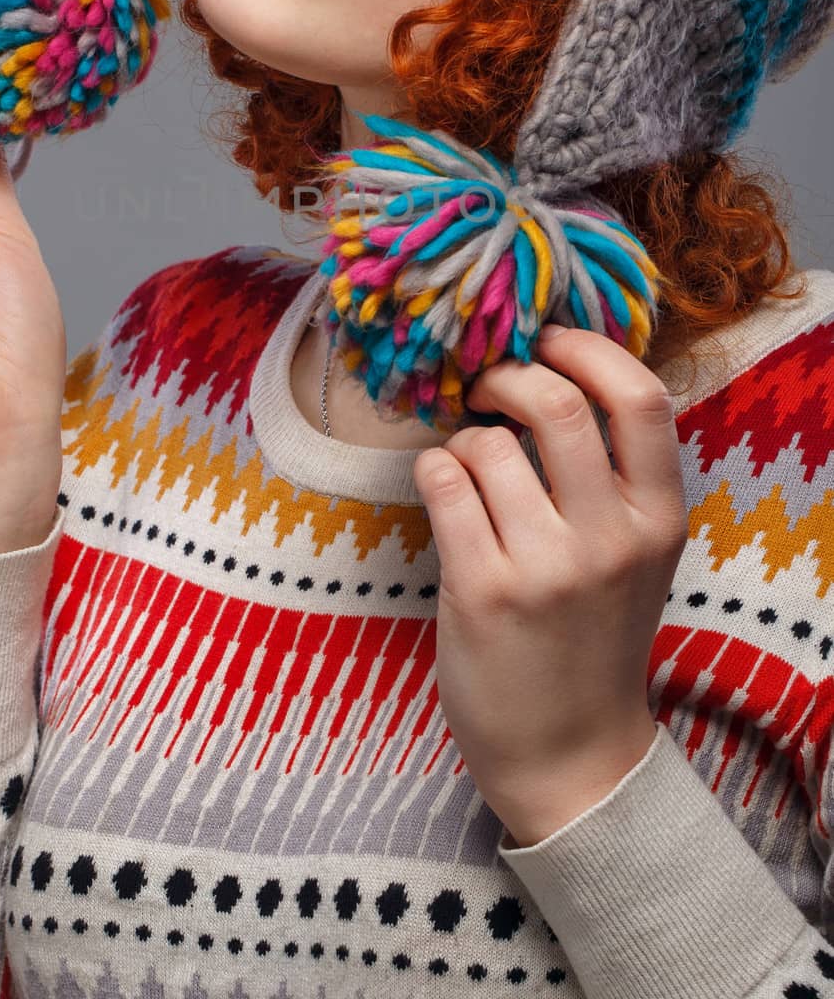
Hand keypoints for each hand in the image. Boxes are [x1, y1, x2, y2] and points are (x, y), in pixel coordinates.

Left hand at [412, 323, 687, 845]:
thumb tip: (551, 371)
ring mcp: (546, 567)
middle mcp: (611, 540)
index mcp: (660, 521)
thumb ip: (612, 477)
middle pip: (557, 404)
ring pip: (486, 444)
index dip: (589, 349)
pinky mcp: (483, 589)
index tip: (549, 337)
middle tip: (486, 384)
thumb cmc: (591, 638)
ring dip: (463, 439)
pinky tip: (443, 490)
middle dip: (508, 374)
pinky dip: (433, 469)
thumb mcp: (635, 557)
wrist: (568, 754)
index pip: (643, 400)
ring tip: (467, 468)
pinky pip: (442, 481)